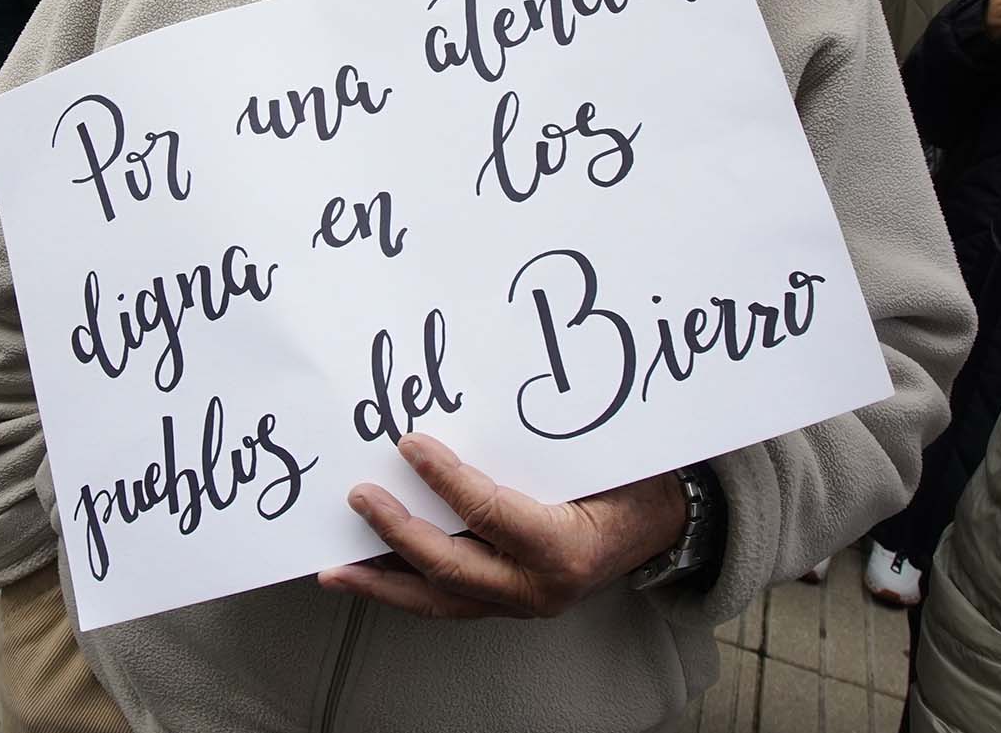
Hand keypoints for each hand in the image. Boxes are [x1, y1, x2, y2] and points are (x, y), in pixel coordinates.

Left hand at [317, 433, 686, 619]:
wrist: (665, 525)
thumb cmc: (633, 479)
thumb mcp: (598, 456)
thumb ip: (541, 444)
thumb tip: (476, 397)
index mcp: (563, 546)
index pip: (487, 512)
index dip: (444, 479)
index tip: (408, 444)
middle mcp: (539, 588)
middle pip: (452, 568)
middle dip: (398, 534)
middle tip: (359, 498)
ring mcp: (522, 604)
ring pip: (441, 601)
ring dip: (385, 584)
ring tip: (335, 569)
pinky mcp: (510, 605)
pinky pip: (450, 602)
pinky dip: (408, 588)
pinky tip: (375, 575)